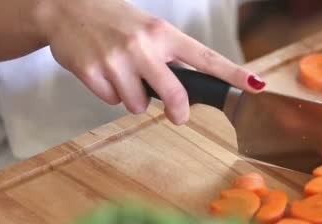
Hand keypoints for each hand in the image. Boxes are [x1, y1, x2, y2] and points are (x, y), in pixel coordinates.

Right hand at [33, 0, 265, 123]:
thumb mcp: (149, 30)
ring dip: (134, 98)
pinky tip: (103, 73)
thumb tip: (189, 90)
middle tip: (178, 115)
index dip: (233, 74)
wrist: (66, 9)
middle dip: (179, 112)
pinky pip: (111, 101)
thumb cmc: (115, 21)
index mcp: (164, 33)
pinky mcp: (91, 71)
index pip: (206, 57)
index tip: (256, 86)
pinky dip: (110, 94)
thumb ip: (170, 57)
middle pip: (175, 95)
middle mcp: (143, 45)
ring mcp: (116, 59)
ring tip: (123, 75)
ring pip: (139, 104)